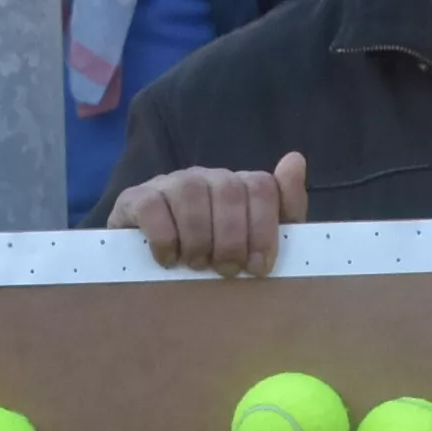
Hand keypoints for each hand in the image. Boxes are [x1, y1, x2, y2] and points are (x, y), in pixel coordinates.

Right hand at [112, 151, 309, 275]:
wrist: (150, 267)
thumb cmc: (211, 258)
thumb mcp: (254, 242)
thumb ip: (283, 208)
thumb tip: (296, 160)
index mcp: (237, 185)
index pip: (261, 186)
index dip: (264, 230)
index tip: (258, 267)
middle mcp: (205, 177)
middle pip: (229, 191)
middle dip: (232, 240)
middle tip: (226, 270)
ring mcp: (170, 183)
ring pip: (191, 194)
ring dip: (199, 239)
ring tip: (197, 265)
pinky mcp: (136, 198)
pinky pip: (153, 207)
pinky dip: (165, 239)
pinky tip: (169, 260)